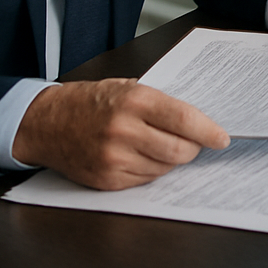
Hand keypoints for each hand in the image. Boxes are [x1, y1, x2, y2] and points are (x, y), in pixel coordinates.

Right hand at [11, 78, 228, 189]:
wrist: (46, 122)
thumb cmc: (90, 101)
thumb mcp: (127, 88)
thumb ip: (160, 104)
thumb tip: (198, 121)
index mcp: (134, 101)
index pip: (184, 119)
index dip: (208, 131)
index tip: (222, 138)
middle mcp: (123, 130)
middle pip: (179, 150)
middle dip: (193, 148)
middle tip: (194, 142)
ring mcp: (113, 158)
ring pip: (164, 168)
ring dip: (171, 159)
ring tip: (159, 144)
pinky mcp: (106, 179)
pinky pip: (145, 180)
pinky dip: (151, 170)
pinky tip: (140, 156)